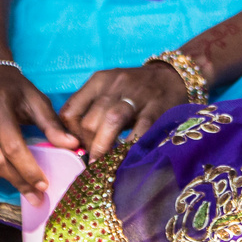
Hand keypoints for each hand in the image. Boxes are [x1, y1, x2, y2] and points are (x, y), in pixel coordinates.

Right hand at [0, 65, 77, 202]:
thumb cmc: (15, 90)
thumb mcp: (37, 100)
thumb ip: (52, 124)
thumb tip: (73, 145)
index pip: (13, 146)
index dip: (29, 169)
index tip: (44, 185)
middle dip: (19, 181)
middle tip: (37, 194)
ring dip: (5, 180)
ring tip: (21, 179)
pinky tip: (3, 171)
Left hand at [60, 61, 191, 162]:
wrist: (171, 77)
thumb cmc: (134, 89)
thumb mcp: (109, 90)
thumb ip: (91, 110)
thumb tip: (76, 143)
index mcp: (99, 81)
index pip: (71, 111)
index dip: (70, 135)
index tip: (78, 147)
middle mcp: (115, 85)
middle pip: (90, 120)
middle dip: (89, 145)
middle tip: (94, 159)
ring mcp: (137, 95)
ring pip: (111, 121)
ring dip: (104, 147)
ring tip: (103, 164)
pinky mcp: (156, 108)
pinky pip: (139, 130)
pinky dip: (130, 146)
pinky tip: (126, 157)